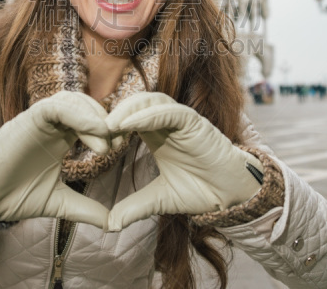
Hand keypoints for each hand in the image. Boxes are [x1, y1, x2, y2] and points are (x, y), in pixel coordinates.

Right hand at [0, 91, 110, 228]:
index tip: (121, 146)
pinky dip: (78, 114)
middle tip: (118, 142)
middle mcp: (53, 124)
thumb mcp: (59, 202)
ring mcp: (41, 120)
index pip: (92, 121)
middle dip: (106, 121)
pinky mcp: (29, 118)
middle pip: (87, 106)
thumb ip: (85, 208)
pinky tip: (93, 131)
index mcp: (62, 137)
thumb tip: (111, 224)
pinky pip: (57, 106)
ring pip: (74, 101)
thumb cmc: (15, 196)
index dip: (109, 129)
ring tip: (105, 143)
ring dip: (94, 117)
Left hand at [105, 92, 263, 231]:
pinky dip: (148, 115)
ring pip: (151, 101)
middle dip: (115, 114)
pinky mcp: (194, 122)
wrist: (231, 195)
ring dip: (128, 110)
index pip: (128, 118)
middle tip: (96, 132)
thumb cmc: (200, 191)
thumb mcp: (160, 200)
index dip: (111, 126)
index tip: (95, 144)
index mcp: (156, 134)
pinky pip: (169, 111)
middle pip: (135, 104)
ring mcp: (181, 120)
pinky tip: (129, 125)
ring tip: (110, 125)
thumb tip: (110, 225)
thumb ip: (136, 207)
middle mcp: (167, 122)